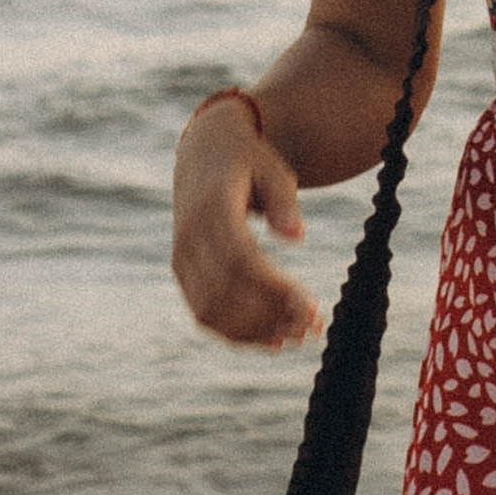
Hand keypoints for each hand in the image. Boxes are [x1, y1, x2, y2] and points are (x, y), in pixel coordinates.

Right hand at [172, 95, 322, 350]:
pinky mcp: (182, 272)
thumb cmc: (247, 161)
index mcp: (213, 207)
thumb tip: (298, 236)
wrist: (202, 153)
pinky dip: (236, 332)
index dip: (274, 289)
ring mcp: (182, 257)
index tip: (312, 307)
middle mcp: (190, 236)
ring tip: (298, 337)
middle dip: (271, 316)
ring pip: (211, 310)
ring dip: (255, 331)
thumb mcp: (272, 168)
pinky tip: (272, 341)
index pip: (241, 260)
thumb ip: (284, 200)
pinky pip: (204, 312)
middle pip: (226, 291)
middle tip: (313, 328)